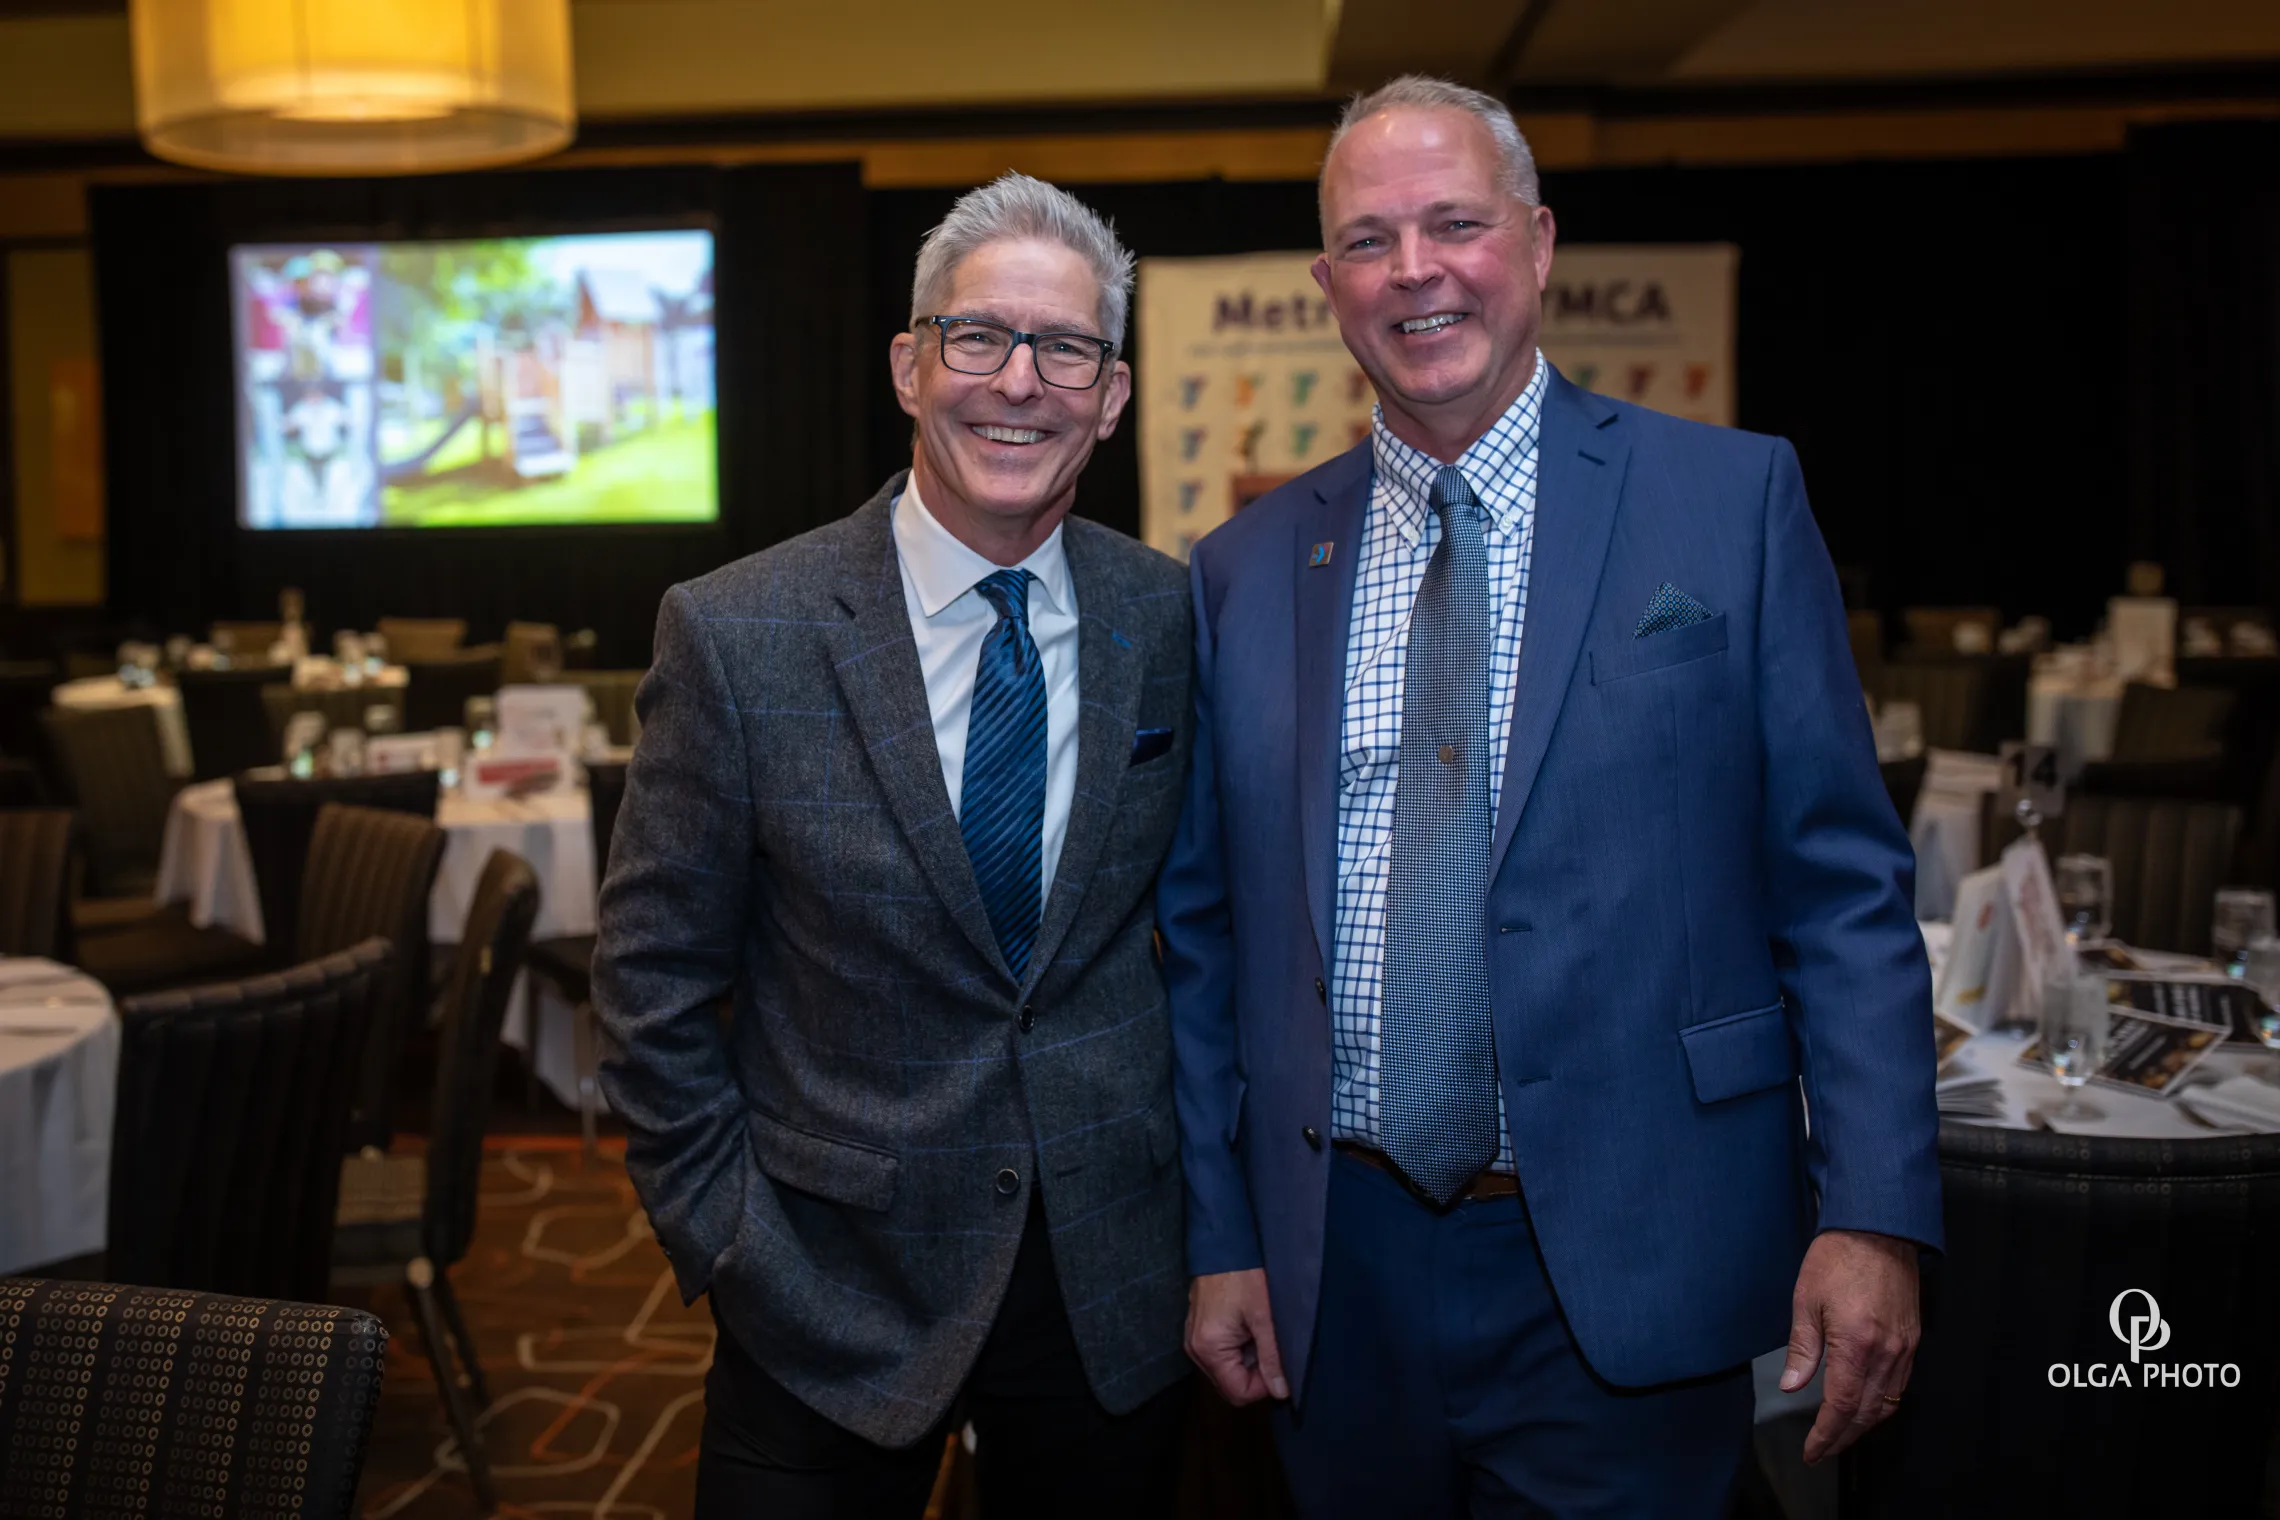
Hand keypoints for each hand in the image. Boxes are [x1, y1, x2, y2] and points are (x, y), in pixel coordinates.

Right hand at [1186, 1269, 1288, 1404]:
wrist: (1222, 1244)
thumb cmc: (1242, 1275)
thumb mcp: (1264, 1317)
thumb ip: (1272, 1357)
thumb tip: (1280, 1392)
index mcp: (1209, 1349)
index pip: (1238, 1393)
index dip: (1263, 1386)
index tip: (1278, 1365)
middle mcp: (1195, 1351)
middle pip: (1230, 1386)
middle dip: (1254, 1375)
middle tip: (1270, 1349)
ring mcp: (1193, 1341)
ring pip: (1226, 1372)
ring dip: (1247, 1362)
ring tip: (1258, 1334)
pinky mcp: (1197, 1332)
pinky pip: (1220, 1356)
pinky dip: (1237, 1351)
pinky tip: (1247, 1329)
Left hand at [1781, 1228, 1919, 1465]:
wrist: (1878, 1229)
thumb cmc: (1837, 1258)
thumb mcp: (1806, 1299)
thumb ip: (1802, 1347)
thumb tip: (1793, 1385)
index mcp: (1856, 1345)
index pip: (1841, 1407)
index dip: (1826, 1435)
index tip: (1812, 1452)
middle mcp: (1886, 1353)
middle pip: (1866, 1413)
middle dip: (1843, 1438)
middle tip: (1822, 1451)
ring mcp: (1903, 1348)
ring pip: (1886, 1404)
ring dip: (1863, 1425)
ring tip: (1839, 1435)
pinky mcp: (1912, 1339)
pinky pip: (1899, 1385)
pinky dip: (1881, 1403)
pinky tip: (1864, 1405)